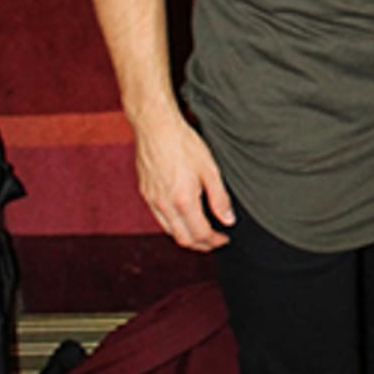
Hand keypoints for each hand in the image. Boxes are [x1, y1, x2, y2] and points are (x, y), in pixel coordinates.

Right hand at [132, 110, 234, 250]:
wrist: (156, 128)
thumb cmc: (184, 144)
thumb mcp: (210, 170)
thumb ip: (219, 198)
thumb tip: (228, 219)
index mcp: (183, 201)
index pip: (200, 233)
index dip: (215, 241)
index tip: (224, 238)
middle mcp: (165, 205)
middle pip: (183, 238)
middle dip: (201, 245)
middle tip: (214, 241)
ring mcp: (152, 200)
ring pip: (170, 231)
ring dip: (186, 237)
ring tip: (200, 233)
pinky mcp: (145, 193)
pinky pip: (159, 218)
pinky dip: (173, 225)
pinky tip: (182, 218)